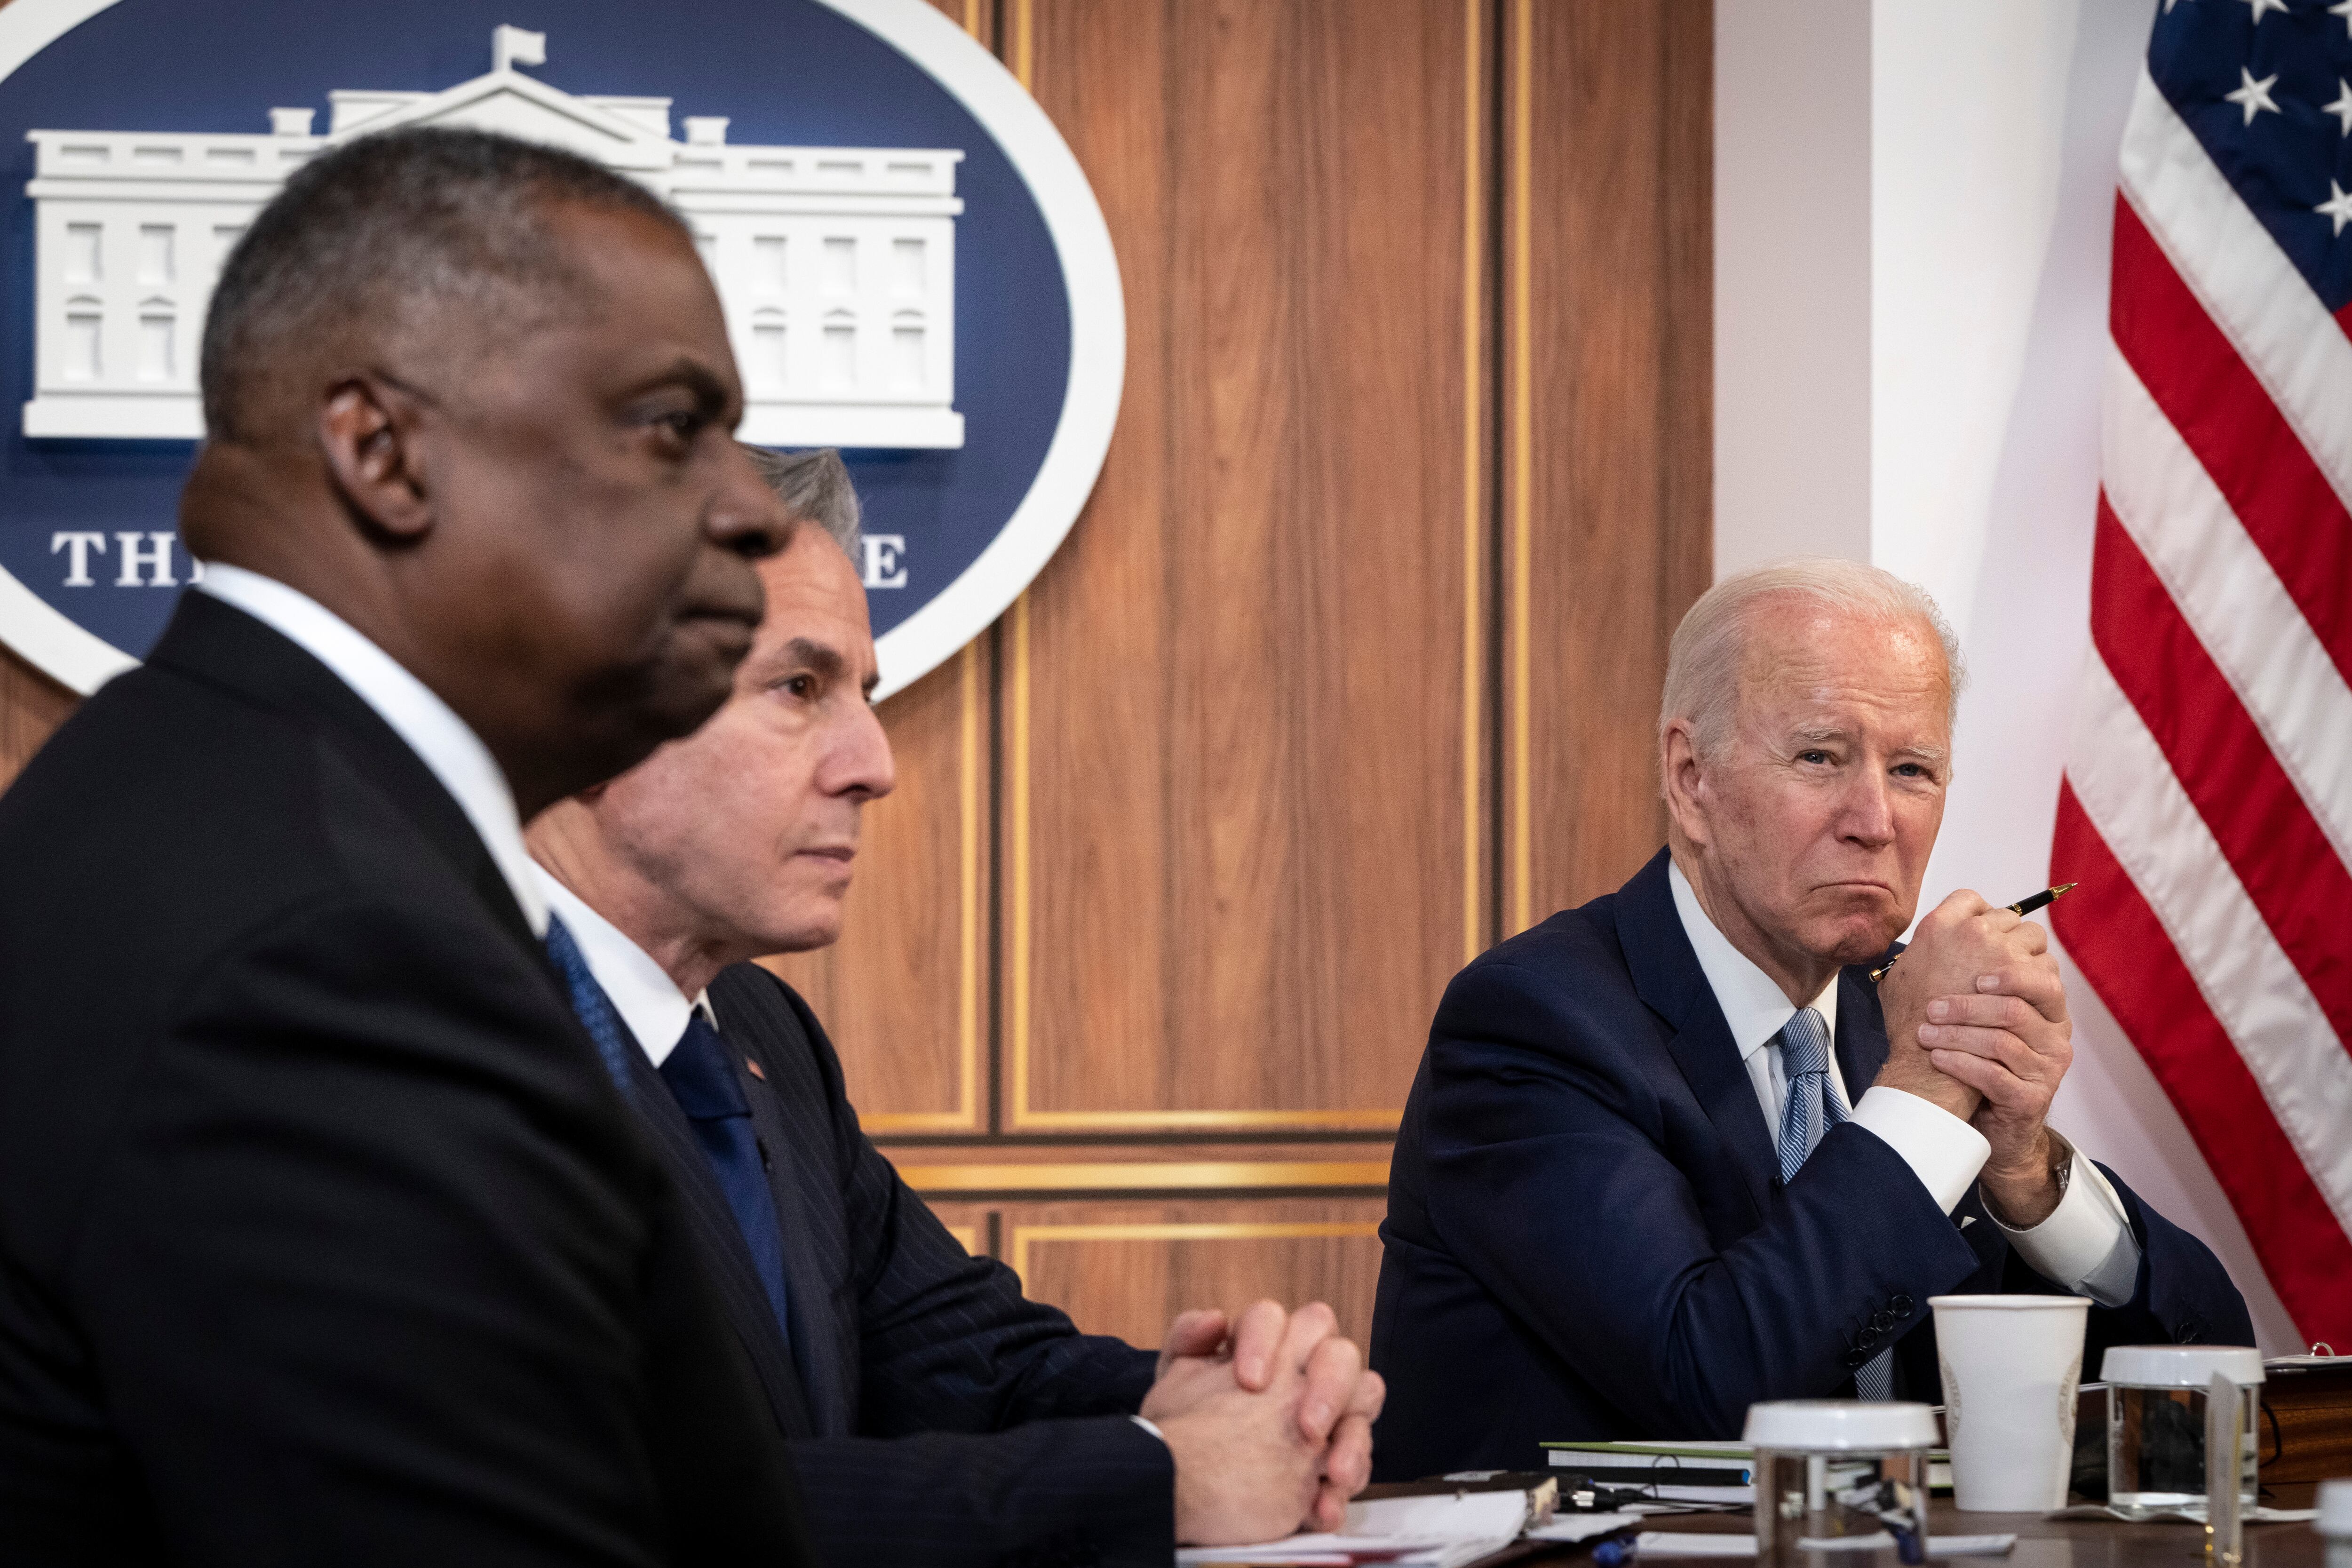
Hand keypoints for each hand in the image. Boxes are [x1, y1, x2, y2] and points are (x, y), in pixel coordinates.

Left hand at [1145, 1300, 1381, 1542]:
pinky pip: (1355, 1467)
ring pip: (1364, 1404)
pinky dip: (1339, 1493)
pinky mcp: (1327, 1463)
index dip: (1265, 1342)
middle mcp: (1301, 1376)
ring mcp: (1323, 1418)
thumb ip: (1186, 1339)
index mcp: (1263, 1348)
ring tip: (1334, 1475)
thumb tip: (1215, 1319)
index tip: (1249, 1381)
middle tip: (1309, 1426)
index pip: (1274, 1320)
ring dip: (1354, 1442)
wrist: (1182, 1487)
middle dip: (1332, 1385)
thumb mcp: (1175, 1383)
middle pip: (1339, 1353)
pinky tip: (1320, 1511)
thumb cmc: (1184, 1429)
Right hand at [1873, 890, 2022, 1120]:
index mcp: (1938, 926)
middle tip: (2003, 961)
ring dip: (2029, 954)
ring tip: (2019, 980)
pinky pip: (2046, 965)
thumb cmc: (1909, 1023)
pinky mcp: (2025, 977)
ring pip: (2033, 936)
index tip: (1981, 934)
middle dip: (2007, 936)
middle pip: (2007, 916)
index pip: (1969, 899)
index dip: (1978, 914)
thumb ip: (1916, 953)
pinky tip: (2029, 998)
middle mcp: (1973, 931)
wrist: (1929, 1059)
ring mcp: (2003, 951)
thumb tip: (1927, 947)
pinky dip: (2041, 979)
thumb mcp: (1896, 977)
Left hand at [1921, 941, 2072, 1226]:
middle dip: (1969, 1005)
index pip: (2043, 976)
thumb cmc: (1981, 1059)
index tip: (1970, 974)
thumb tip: (1941, 937)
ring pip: (2002, 1041)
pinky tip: (1935, 1057)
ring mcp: (2047, 1070)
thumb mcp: (1983, 1019)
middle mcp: (2056, 1037)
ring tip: (1924, 1034)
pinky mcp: (2031, 1099)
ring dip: (1956, 1035)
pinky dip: (1960, 1063)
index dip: (2008, 971)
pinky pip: (1994, 1076)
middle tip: (1932, 1007)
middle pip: (2017, 1008)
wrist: (1989, 1120)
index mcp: (2048, 1010)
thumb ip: (1977, 983)